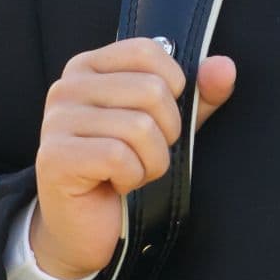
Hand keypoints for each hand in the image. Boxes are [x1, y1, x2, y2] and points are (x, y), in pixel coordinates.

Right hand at [30, 37, 236, 278]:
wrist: (86, 229)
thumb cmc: (124, 170)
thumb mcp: (167, 126)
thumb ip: (197, 95)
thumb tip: (224, 67)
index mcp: (89, 67)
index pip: (148, 51)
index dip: (172, 88)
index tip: (157, 118)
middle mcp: (67, 87)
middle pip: (151, 91)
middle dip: (165, 135)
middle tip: (142, 155)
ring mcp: (57, 121)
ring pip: (140, 128)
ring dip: (150, 162)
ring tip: (130, 172)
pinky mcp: (55, 157)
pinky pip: (120, 158)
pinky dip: (132, 178)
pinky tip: (115, 185)